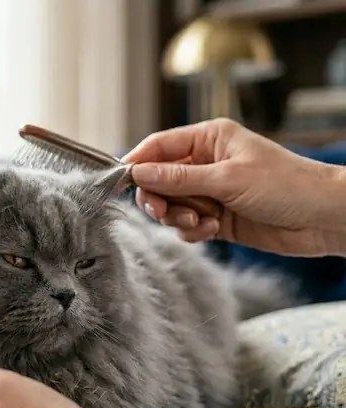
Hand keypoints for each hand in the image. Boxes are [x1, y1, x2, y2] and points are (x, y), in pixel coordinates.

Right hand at [124, 118, 345, 256]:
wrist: (323, 219)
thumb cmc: (287, 186)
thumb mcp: (228, 179)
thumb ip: (180, 178)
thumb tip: (139, 172)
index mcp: (209, 139)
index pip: (159, 146)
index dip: (138, 162)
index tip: (122, 182)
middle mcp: (205, 163)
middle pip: (159, 179)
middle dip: (159, 198)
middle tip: (163, 213)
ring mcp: (210, 191)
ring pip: (171, 205)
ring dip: (179, 218)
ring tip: (201, 223)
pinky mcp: (216, 217)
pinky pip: (186, 224)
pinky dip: (193, 231)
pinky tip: (215, 230)